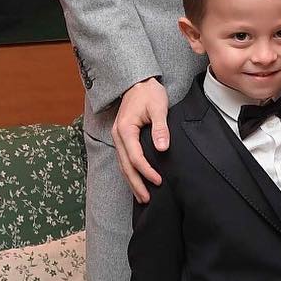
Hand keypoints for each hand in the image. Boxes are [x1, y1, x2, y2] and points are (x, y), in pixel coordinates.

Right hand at [112, 77, 169, 201]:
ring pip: (123, 165)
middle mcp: (118, 135)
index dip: (147, 171)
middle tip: (147, 199)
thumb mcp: (158, 107)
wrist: (138, 82)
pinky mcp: (122, 138)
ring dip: (132, 181)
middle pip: (125, 165)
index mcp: (125, 129)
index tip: (159, 181)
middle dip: (136, 183)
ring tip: (142, 197)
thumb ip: (160, 128)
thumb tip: (162, 148)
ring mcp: (118, 137)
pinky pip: (124, 159)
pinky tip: (137, 181)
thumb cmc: (149, 92)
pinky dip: (130, 172)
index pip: (135, 157)